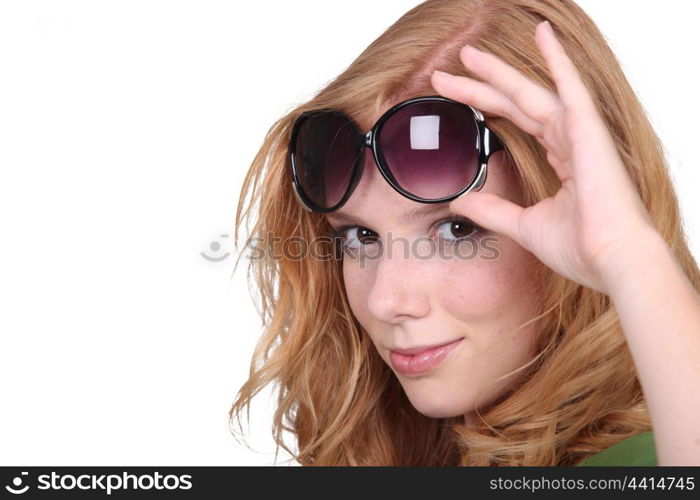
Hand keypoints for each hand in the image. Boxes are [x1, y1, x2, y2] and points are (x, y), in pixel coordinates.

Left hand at [431, 20, 657, 294]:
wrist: (611, 262)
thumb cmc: (581, 248)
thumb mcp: (524, 225)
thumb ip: (493, 209)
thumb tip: (460, 202)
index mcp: (561, 159)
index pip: (514, 121)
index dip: (483, 106)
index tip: (450, 96)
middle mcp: (570, 140)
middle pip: (516, 102)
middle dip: (480, 86)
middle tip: (444, 72)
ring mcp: (581, 133)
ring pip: (531, 92)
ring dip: (498, 73)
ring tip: (466, 55)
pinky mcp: (590, 132)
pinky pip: (571, 88)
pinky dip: (558, 60)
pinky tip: (542, 35)